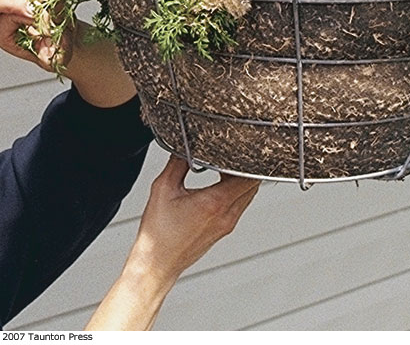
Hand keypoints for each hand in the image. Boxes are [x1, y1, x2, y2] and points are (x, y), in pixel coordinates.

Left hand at [0, 0, 64, 72]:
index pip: (3, 22)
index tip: (47, 22)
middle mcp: (1, 12)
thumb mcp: (57, 55)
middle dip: (17, 1)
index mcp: (3, 34)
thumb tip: (51, 31)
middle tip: (41, 4)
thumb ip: (54, 48)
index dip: (24, 19)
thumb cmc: (57, 47)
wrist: (66, 35)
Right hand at [129, 156, 259, 285]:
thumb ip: (177, 162)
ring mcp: (227, 224)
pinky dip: (236, 190)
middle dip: (246, 166)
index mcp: (215, 203)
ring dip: (242, 179)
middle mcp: (227, 215)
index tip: (242, 146)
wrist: (156, 265)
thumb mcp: (163, 188)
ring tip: (225, 165)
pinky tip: (220, 182)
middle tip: (232, 152)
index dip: (249, 159)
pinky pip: (239, 204)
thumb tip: (184, 144)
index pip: (249, 176)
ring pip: (248, 195)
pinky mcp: (224, 229)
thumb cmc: (158, 234)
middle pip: (253, 184)